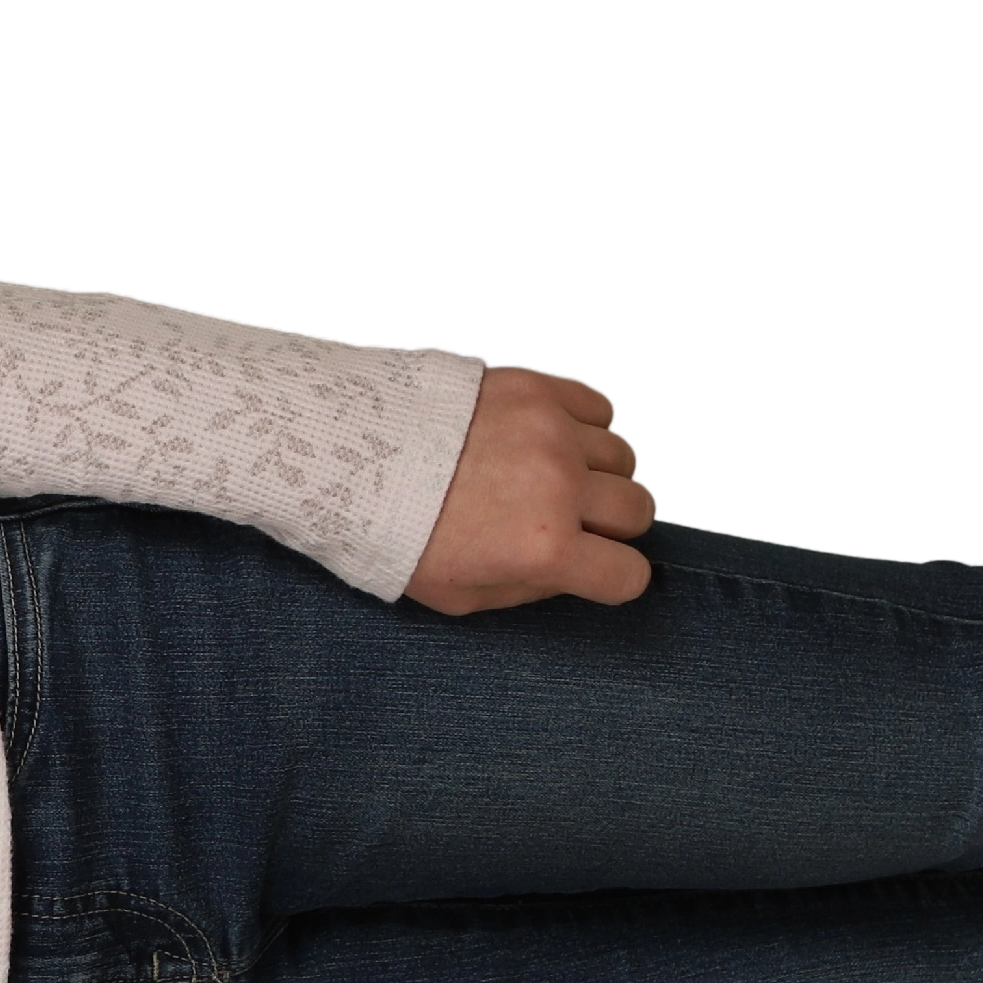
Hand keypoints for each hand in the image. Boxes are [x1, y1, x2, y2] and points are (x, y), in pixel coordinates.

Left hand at [404, 358, 659, 614]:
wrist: (345, 455)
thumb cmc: (392, 531)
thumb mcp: (455, 594)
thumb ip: (526, 590)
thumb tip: (571, 572)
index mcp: (542, 548)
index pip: (628, 575)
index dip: (612, 577)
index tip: (594, 567)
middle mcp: (558, 487)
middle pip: (637, 509)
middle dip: (609, 524)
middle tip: (572, 519)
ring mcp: (551, 431)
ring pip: (623, 455)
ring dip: (598, 471)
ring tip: (553, 475)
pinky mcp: (535, 387)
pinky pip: (599, 405)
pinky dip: (586, 424)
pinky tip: (551, 437)